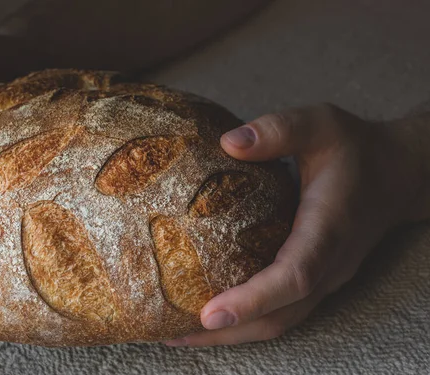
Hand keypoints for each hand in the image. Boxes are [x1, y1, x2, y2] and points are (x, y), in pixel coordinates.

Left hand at [166, 103, 425, 345]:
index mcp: (329, 227)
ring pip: (281, 321)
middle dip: (229, 331)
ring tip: (180, 334)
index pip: (294, 276)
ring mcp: (326, 277)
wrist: (397, 174)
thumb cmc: (355, 148)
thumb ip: (279, 130)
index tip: (209, 314)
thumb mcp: (320, 124)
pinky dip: (247, 321)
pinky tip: (212, 316)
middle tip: (173, 335)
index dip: (253, 299)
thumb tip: (228, 143)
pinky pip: (283, 311)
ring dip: (233, 334)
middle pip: (280, 315)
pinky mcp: (317, 279)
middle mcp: (330, 263)